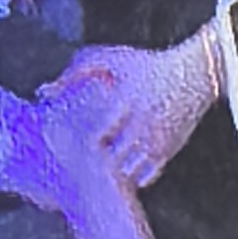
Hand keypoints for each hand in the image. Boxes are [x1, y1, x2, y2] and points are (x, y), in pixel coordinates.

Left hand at [45, 35, 219, 190]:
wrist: (195, 75)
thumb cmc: (146, 64)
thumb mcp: (110, 59)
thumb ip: (74, 72)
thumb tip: (43, 92)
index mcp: (125, 101)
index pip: (95, 137)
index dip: (82, 145)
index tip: (71, 144)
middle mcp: (141, 125)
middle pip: (109, 161)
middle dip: (94, 163)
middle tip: (81, 162)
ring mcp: (156, 141)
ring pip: (125, 173)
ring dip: (111, 171)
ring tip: (100, 164)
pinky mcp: (167, 152)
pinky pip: (143, 179)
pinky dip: (131, 177)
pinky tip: (122, 165)